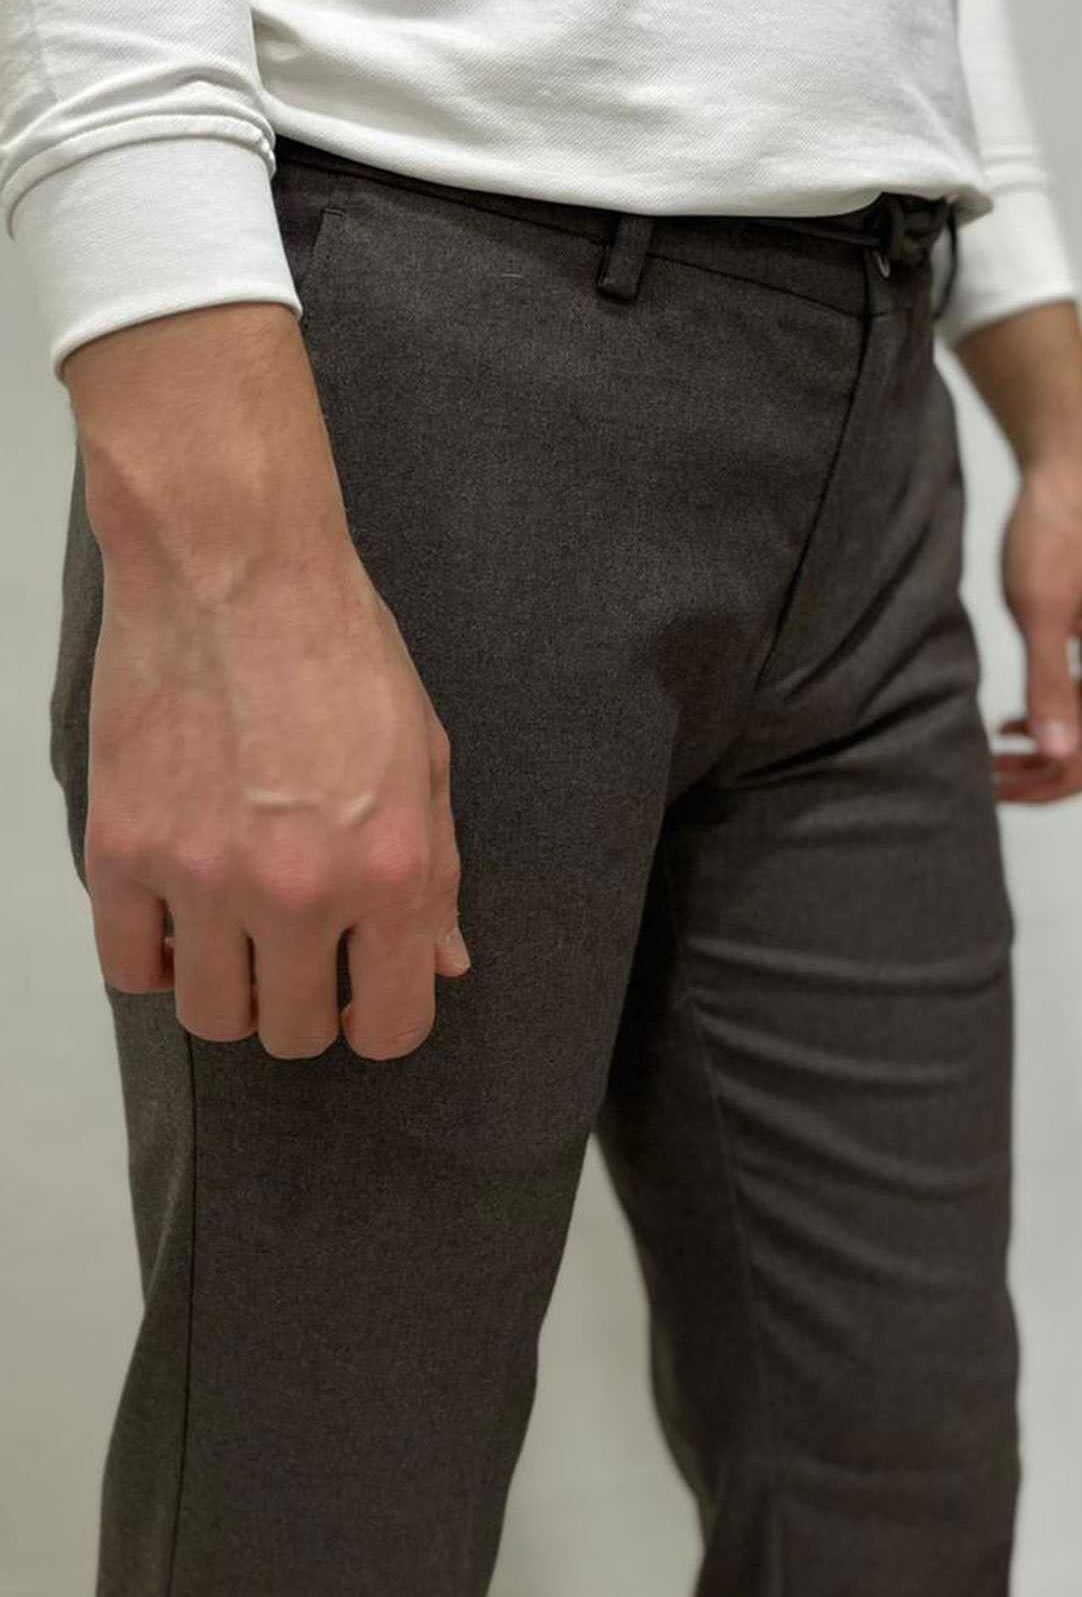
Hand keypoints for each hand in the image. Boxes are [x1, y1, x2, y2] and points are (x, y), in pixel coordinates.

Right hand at [66, 304, 470, 1061]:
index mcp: (391, 872)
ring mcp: (202, 877)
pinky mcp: (122, 849)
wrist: (233, 562)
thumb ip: (436, 874)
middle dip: (303, 1005)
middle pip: (292, 1033)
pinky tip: (176, 913)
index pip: (391, 1026)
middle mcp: (299, 892)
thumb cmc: (342, 650)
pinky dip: (154, 955)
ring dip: (229, 989)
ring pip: (209, 1016)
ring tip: (235, 933)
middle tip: (297, 953)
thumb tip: (443, 964)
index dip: (379, 1021)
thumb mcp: (425, 759)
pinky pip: (128, 965)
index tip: (362, 995)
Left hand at [991, 460, 1081, 802]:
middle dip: (1048, 776)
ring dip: (1046, 753)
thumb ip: (1048, 683)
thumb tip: (1056, 751)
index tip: (1000, 790)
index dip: (1056, 784)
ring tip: (993, 761)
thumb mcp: (1040, 610)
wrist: (1069, 473)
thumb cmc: (1055, 530)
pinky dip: (1051, 723)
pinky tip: (1011, 726)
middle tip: (987, 782)